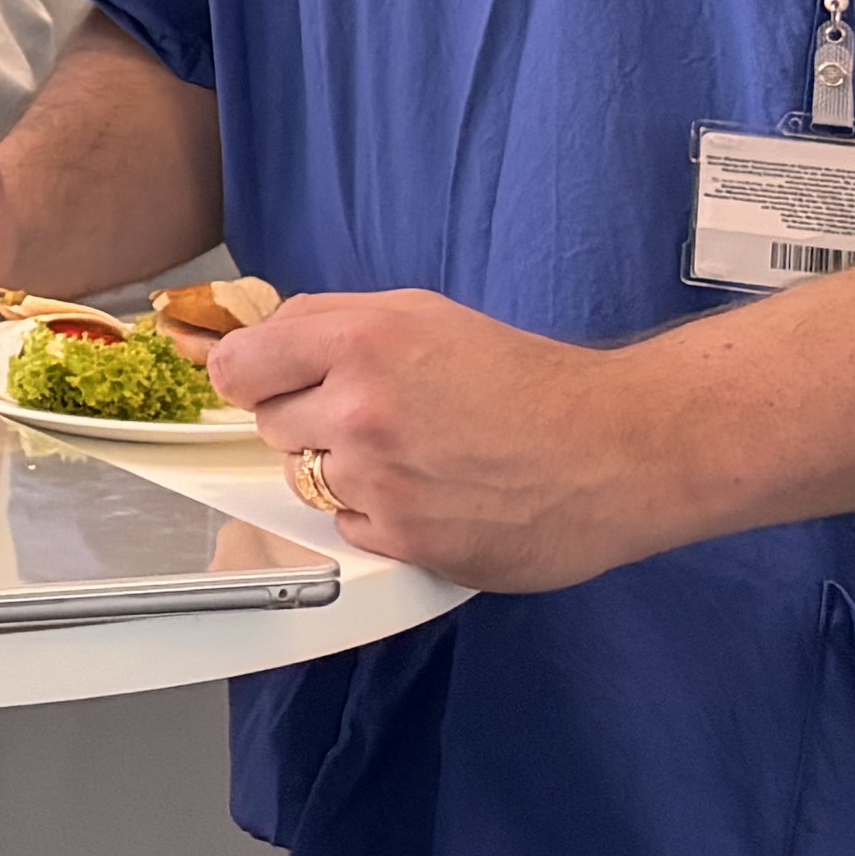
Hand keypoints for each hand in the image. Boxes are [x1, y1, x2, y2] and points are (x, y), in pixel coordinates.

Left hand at [219, 291, 639, 589]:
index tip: (269, 382)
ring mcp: (380, 481)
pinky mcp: (405, 540)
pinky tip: (433, 494)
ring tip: (416, 456)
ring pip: (305, 480)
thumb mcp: (423, 314)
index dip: (251, 376)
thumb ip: (329, 320)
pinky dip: (379, 516)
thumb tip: (259, 336)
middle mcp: (359, 411)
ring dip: (344, 471)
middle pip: (269, 426)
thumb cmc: (526, 378)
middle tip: (381, 416)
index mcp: (359, 343)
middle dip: (309, 420)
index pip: (236, 367)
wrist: (618, 448)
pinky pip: (346, 528)